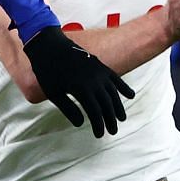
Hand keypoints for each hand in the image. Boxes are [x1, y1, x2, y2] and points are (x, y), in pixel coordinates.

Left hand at [19, 26, 134, 136]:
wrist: (49, 46)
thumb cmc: (48, 71)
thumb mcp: (53, 94)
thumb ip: (68, 109)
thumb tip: (80, 123)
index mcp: (81, 89)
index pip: (95, 112)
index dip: (99, 125)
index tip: (100, 135)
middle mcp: (94, 81)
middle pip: (106, 104)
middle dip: (110, 119)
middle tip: (113, 131)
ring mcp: (99, 72)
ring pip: (113, 93)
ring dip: (118, 107)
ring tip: (121, 118)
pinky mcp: (100, 65)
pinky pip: (115, 78)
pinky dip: (124, 87)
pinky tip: (131, 95)